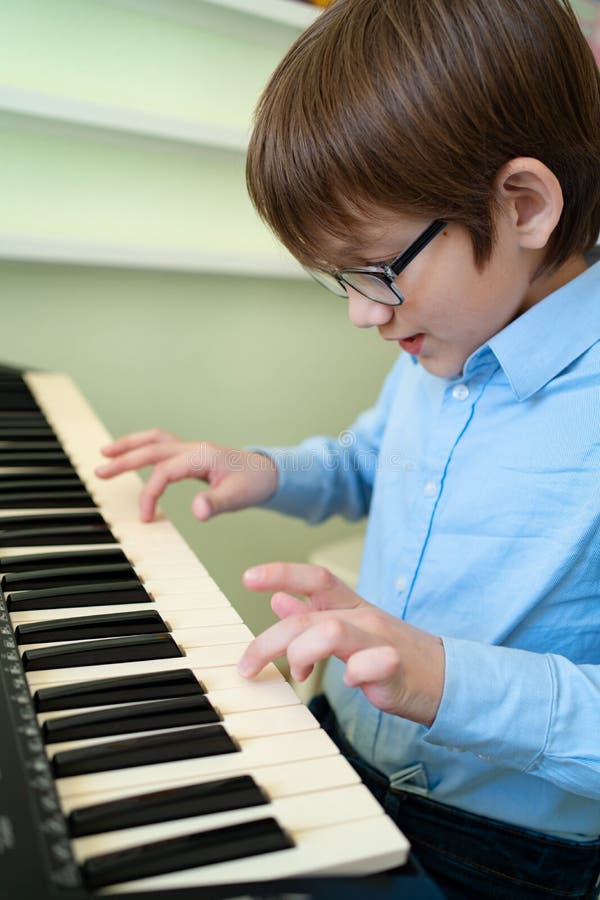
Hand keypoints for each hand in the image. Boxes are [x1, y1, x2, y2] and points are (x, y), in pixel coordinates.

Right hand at [95, 429, 277, 522]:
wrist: (270, 472)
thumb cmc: (255, 483)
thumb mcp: (238, 497)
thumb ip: (216, 503)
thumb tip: (196, 511)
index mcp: (201, 456)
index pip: (164, 471)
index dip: (150, 493)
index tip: (145, 517)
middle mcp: (193, 448)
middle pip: (151, 449)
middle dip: (124, 459)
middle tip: (99, 472)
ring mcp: (192, 450)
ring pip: (154, 442)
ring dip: (130, 446)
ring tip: (106, 453)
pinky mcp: (192, 455)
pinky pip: (162, 447)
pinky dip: (143, 449)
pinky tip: (132, 456)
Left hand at [238, 563, 444, 726]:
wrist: (447, 678)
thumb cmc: (393, 654)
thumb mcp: (350, 627)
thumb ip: (314, 614)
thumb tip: (278, 601)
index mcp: (352, 605)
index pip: (315, 578)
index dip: (281, 572)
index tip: (247, 577)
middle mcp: (364, 617)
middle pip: (308, 616)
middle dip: (269, 641)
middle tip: (247, 665)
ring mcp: (380, 641)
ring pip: (331, 632)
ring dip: (302, 654)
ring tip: (298, 675)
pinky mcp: (396, 670)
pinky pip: (371, 664)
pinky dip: (355, 674)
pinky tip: (349, 682)